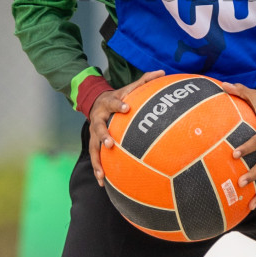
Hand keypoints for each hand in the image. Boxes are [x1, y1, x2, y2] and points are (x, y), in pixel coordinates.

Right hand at [86, 69, 165, 186]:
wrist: (96, 102)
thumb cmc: (119, 97)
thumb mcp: (129, 87)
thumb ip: (144, 81)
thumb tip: (162, 72)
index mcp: (108, 103)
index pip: (114, 102)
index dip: (119, 104)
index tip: (127, 108)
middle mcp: (98, 119)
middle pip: (99, 128)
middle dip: (103, 136)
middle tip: (110, 144)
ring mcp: (94, 133)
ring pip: (93, 148)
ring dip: (97, 161)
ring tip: (103, 174)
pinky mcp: (93, 144)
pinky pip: (95, 159)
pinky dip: (98, 170)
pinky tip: (103, 183)